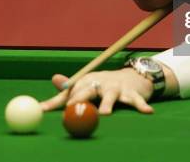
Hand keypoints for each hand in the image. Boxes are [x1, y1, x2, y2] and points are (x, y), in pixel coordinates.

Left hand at [40, 68, 154, 114]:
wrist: (132, 77)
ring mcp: (117, 88)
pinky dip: (141, 106)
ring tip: (105, 113)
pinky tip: (147, 112)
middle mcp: (101, 82)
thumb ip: (66, 93)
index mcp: (87, 81)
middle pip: (89, 90)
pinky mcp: (132, 94)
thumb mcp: (85, 86)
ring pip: (111, 96)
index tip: (52, 108)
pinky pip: (137, 101)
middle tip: (74, 107)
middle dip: (81, 98)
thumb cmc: (103, 86)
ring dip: (108, 104)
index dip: (62, 99)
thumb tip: (42, 99)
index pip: (73, 90)